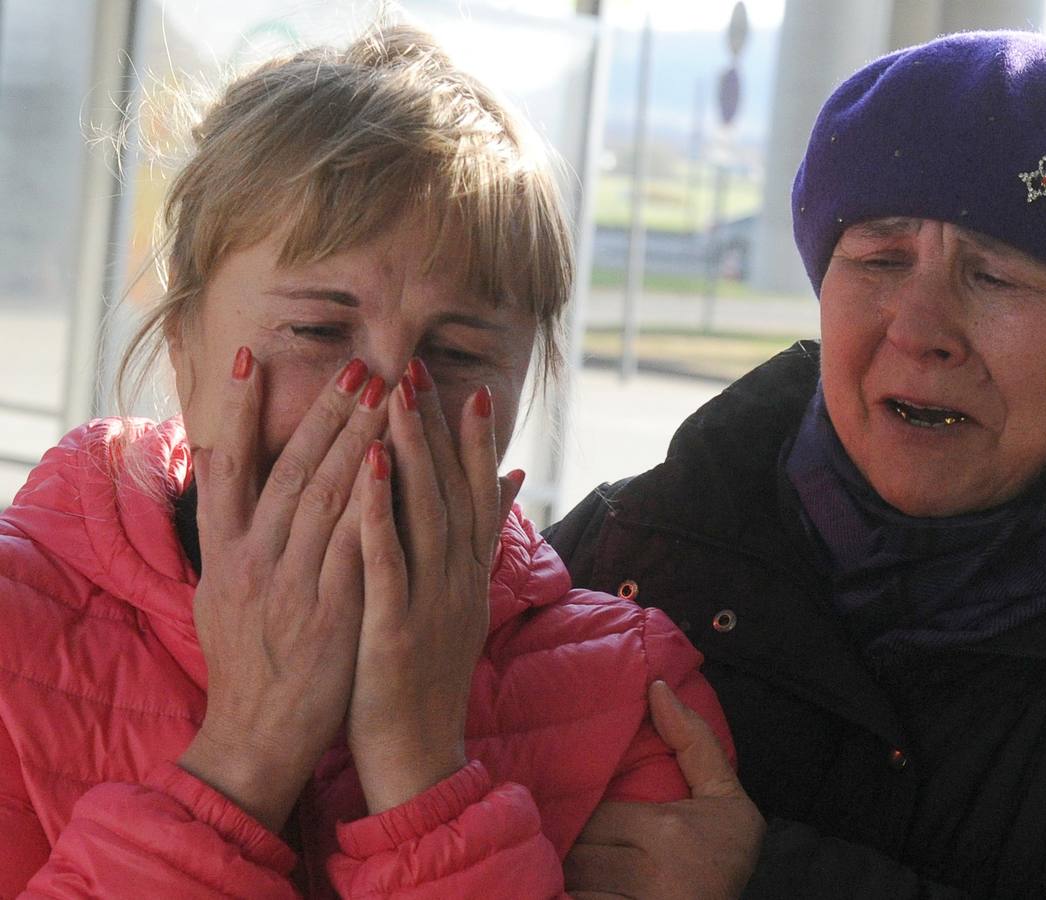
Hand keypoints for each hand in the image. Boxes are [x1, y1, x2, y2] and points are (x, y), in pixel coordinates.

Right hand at [179, 350, 385, 831]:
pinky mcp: (330, 613)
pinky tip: (392, 464)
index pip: (231, 467)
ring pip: (324, 498)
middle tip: (358, 365)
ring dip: (356, 440)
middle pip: (290, 471)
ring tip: (385, 394)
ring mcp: (291, 587)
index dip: (241, 410)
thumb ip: (227, 531)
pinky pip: (353, 547)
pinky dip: (372, 503)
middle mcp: (253, 562)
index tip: (254, 356)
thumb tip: (224, 470)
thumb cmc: (246, 660)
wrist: (257, 736)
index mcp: (224, 554)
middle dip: (325, 414)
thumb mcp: (218, 592)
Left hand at [345, 362, 521, 813]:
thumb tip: (511, 488)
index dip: (474, 442)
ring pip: (425, 514)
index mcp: (469, 579)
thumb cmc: (427, 681)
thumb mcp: (462, 610)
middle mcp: (458, 582)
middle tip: (423, 370)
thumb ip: (479, 549)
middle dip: (438, 428)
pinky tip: (370, 465)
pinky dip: (380, 509)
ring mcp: (431, 604)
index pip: (477, 497)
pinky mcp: (395, 629)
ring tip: (400, 397)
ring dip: (413, 451)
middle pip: (452, 492)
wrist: (418, 758)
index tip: (469, 388)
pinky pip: (387, 560)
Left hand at [565, 681, 765, 898]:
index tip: (597, 825)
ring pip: (575, 882)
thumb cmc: (725, 859)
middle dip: (579, 849)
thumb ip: (695, 743)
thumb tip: (657, 686)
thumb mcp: (725, 800)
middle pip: (580, 851)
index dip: (593, 820)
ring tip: (581, 875)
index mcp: (666, 832)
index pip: (597, 815)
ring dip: (572, 880)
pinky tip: (578, 896)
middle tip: (586, 847)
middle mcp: (647, 874)